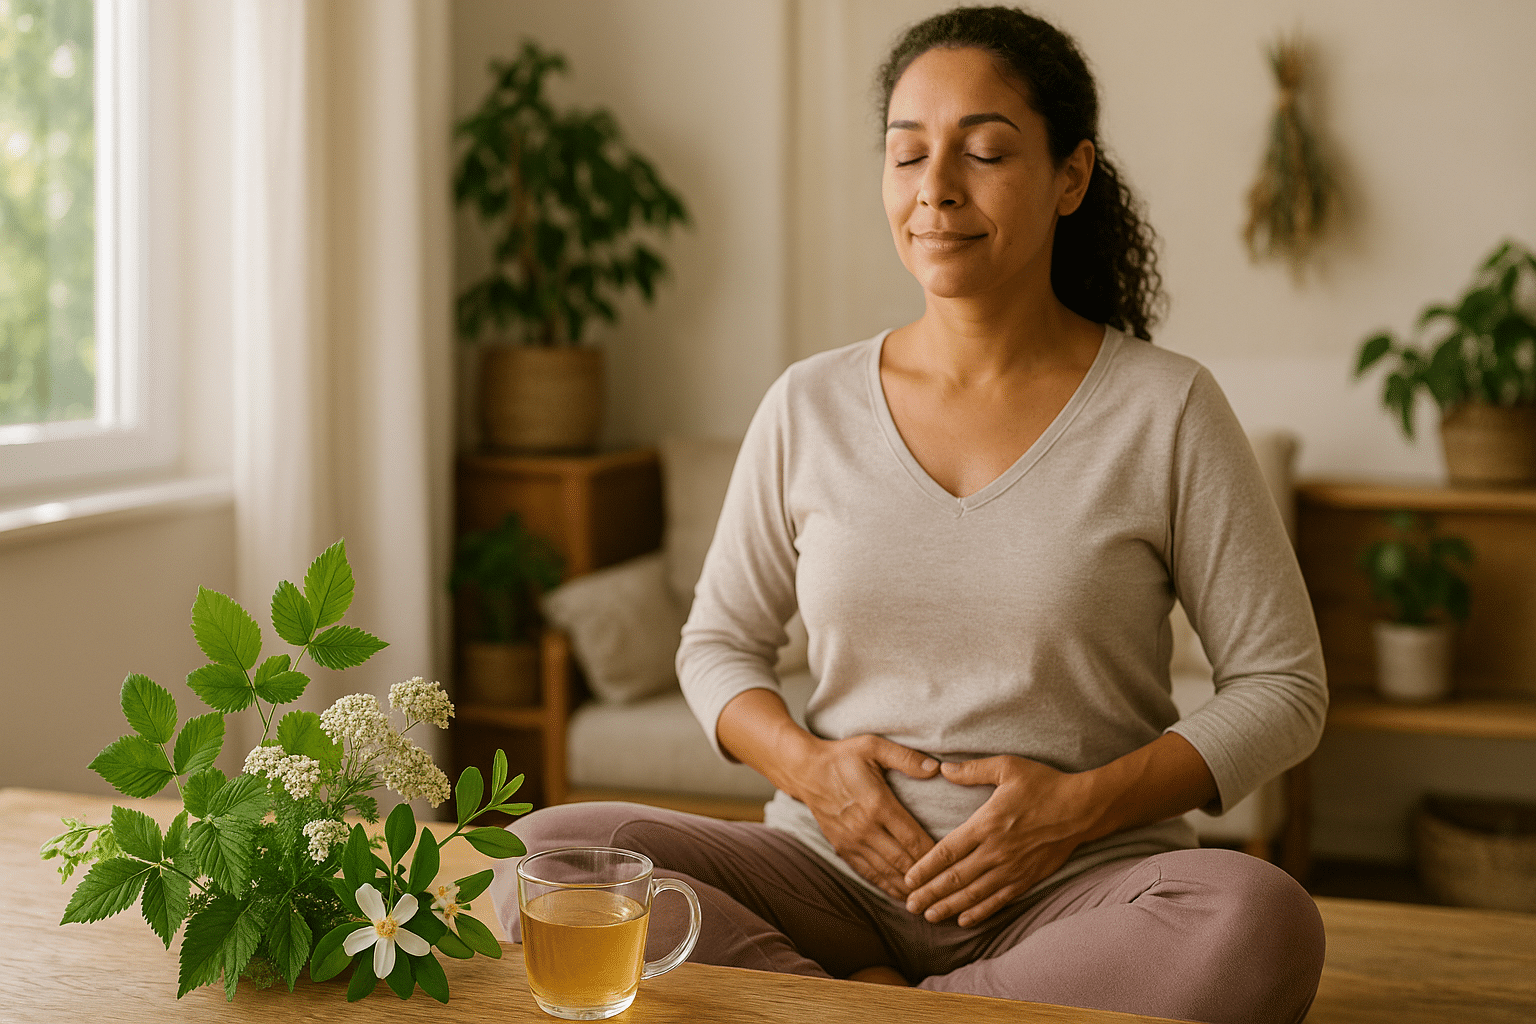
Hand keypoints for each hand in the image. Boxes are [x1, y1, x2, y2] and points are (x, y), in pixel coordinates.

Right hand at [790, 734, 940, 900]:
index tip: (954, 863)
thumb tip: (936, 768)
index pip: (913, 839)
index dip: (935, 855)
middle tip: (949, 887)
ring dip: (909, 888)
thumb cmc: (843, 756)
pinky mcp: (843, 848)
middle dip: (927, 877)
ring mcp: (853, 842)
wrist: (805, 771)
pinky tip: (902, 895)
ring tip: (930, 898)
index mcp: (878, 805)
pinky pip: (869, 873)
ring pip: (887, 873)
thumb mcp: (874, 746)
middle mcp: (866, 828)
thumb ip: (906, 758)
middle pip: (903, 862)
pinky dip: (887, 886)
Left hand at [903, 756, 1095, 927]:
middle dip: (930, 894)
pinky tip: (964, 920)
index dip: (925, 868)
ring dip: (949, 907)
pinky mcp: (1027, 878)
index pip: (947, 851)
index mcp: (986, 824)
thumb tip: (943, 768)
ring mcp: (1012, 868)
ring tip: (929, 916)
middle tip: (909, 906)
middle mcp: (996, 851)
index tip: (908, 879)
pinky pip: (999, 900)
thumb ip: (972, 770)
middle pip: (955, 878)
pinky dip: (980, 912)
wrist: (1082, 808)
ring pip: (974, 894)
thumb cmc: (1044, 784)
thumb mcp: (1007, 767)